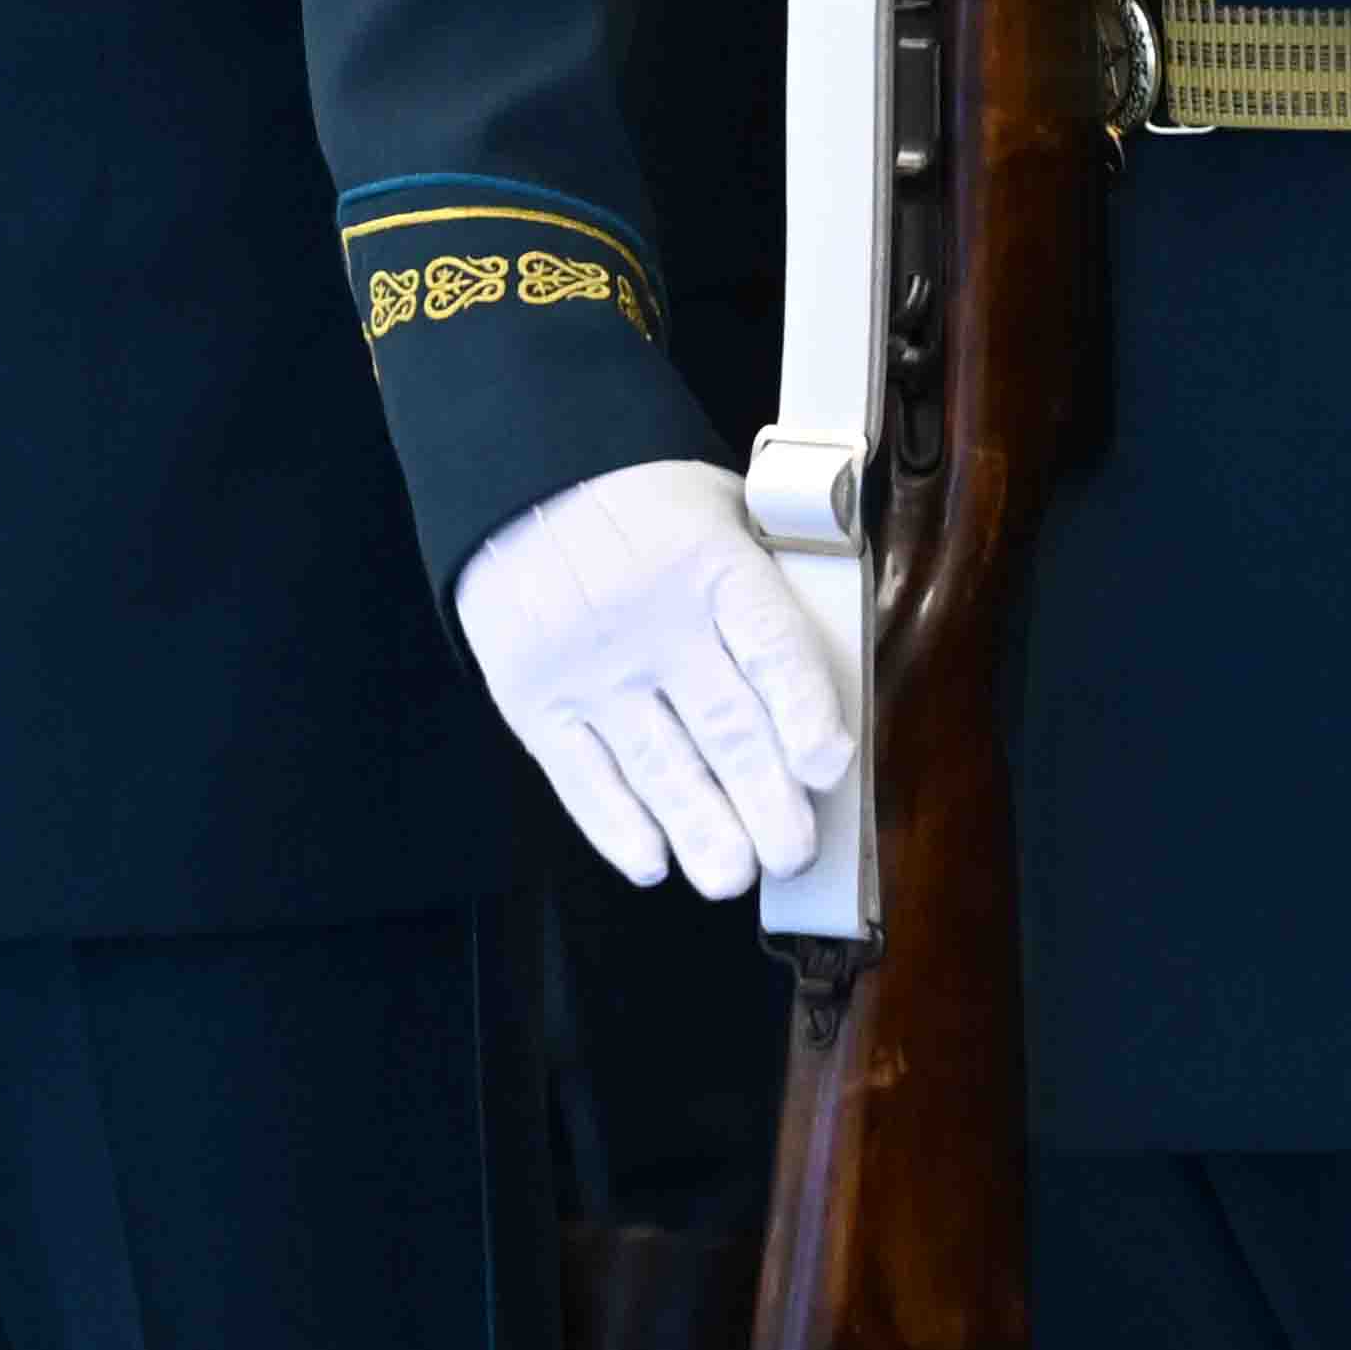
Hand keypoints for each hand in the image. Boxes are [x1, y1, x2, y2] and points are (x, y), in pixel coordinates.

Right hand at [456, 456, 855, 898]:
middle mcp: (651, 618)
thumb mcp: (728, 513)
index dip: (805, 713)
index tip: (827, 767)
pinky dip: (617, 827)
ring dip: (702, 832)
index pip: (770, 648)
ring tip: (732, 874)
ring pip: (658, 766)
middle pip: (724, 725)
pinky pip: (581, 777)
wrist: (524, 475)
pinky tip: (653, 860)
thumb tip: (825, 700)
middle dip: (767, 802)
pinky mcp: (534, 697)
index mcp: (713, 564)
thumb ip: (771, 594)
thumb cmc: (646, 509)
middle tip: (793, 851)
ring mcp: (588, 663)